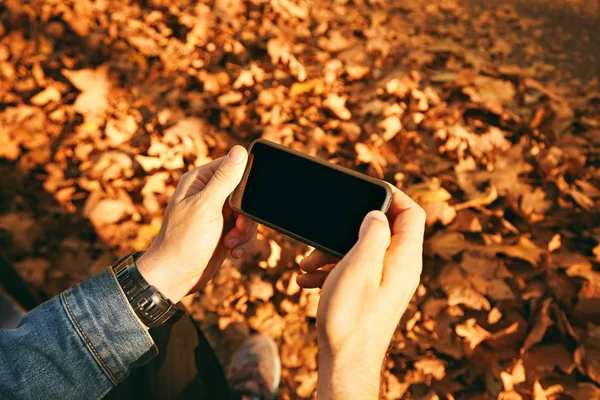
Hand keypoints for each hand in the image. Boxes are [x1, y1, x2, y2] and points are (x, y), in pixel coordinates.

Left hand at [136, 146, 257, 302]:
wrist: (175, 277)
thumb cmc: (183, 241)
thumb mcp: (206, 206)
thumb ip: (224, 180)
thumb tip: (240, 151)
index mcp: (200, 180)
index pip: (232, 165)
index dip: (246, 179)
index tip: (248, 197)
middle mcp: (209, 194)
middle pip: (245, 192)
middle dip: (246, 213)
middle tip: (238, 226)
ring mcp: (217, 214)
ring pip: (248, 214)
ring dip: (245, 230)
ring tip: (230, 242)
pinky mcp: (224, 231)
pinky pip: (245, 230)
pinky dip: (243, 241)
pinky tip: (232, 251)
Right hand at [297, 187, 425, 398]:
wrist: (345, 362)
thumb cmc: (350, 317)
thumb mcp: (359, 266)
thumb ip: (373, 233)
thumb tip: (377, 213)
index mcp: (405, 258)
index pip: (412, 213)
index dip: (393, 195)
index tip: (365, 190)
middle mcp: (401, 268)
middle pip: (382, 229)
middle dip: (349, 227)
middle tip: (324, 234)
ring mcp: (387, 282)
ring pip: (363, 250)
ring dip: (333, 250)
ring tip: (306, 263)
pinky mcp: (373, 294)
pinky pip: (356, 269)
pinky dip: (333, 268)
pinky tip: (308, 280)